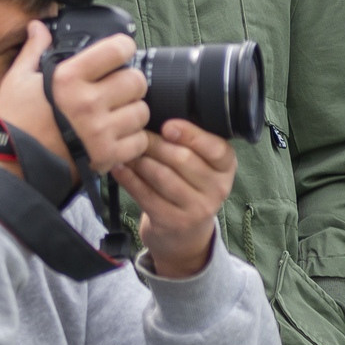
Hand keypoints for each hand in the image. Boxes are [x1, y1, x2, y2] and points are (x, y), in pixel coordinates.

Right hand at [0, 22, 148, 175]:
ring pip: (141, 112)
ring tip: (116, 114)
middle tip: (117, 88)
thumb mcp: (18, 80)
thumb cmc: (15, 121)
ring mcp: (100, 130)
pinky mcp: (107, 155)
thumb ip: (34, 50)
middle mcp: (88, 102)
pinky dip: (132, 139)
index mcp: (68, 78)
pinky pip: (139, 141)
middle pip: (136, 81)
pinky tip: (115, 136)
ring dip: (132, 111)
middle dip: (129, 82)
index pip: (117, 50)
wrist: (12, 166)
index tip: (120, 52)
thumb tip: (39, 27)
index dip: (123, 47)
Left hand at [113, 118, 234, 277]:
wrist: (184, 234)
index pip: (216, 148)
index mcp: (226, 167)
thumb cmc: (187, 186)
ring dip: (140, 159)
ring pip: (163, 177)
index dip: (192, 135)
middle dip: (155, 143)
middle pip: (183, 160)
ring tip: (125, 147)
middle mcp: (218, 188)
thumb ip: (189, 142)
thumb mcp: (199, 164)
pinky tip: (118, 167)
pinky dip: (129, 179)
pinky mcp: (174, 222)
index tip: (168, 125)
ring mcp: (197, 209)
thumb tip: (155, 111)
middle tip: (135, 132)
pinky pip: (147, 195)